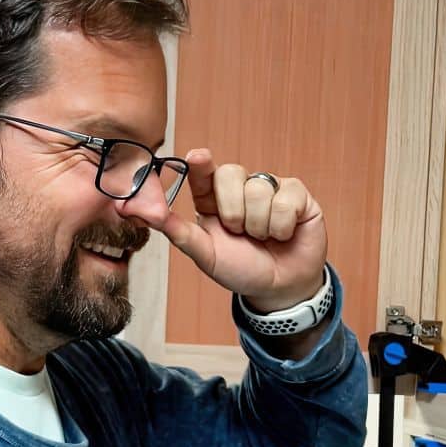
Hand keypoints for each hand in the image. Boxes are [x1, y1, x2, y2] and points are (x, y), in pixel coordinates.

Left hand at [160, 150, 327, 309]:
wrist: (280, 289)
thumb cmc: (242, 270)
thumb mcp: (207, 256)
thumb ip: (180, 234)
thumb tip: (148, 214)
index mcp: (214, 201)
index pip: (204, 173)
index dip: (200, 164)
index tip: (196, 157)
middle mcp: (240, 189)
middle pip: (230, 174)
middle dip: (233, 212)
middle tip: (240, 233)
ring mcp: (269, 189)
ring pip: (258, 190)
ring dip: (259, 225)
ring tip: (264, 238)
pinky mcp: (297, 194)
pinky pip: (285, 200)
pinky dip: (281, 226)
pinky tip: (283, 234)